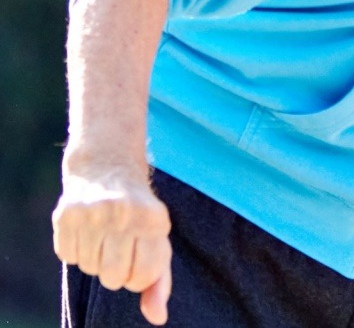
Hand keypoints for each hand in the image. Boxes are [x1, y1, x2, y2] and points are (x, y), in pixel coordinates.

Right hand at [54, 161, 172, 323]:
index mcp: (154, 219)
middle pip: (113, 278)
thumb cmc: (139, 214)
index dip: (139, 278)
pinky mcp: (66, 215)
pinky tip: (87, 230)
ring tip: (104, 236)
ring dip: (96, 260)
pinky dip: (76, 250)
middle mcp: (124, 213)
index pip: (144, 277)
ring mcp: (93, 212)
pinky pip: (68, 257)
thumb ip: (160, 281)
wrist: (107, 167)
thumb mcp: (158, 239)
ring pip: (90, 269)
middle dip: (116, 272)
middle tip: (120, 248)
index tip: (139, 261)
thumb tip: (157, 318)